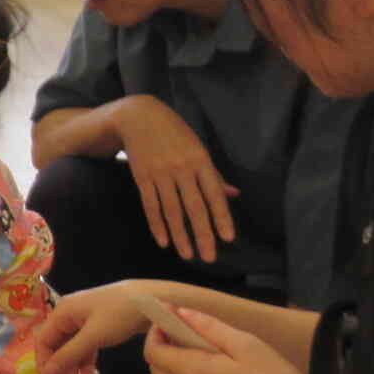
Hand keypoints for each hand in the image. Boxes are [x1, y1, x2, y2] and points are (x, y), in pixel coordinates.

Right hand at [33, 283, 148, 373]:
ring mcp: (84, 321)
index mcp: (62, 312)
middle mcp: (69, 315)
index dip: (45, 366)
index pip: (44, 342)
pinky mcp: (98, 326)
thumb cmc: (120, 313)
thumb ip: (69, 355)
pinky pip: (85, 348)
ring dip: (71, 371)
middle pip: (56, 347)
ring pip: (71, 350)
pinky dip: (85, 364)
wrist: (153, 298)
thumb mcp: (93, 336)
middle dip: (59, 372)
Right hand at [112, 96, 239, 262]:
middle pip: (194, 206)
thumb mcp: (198, 148)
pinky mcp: (142, 177)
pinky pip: (150, 205)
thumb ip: (214, 175)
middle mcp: (181, 168)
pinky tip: (164, 241)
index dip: (222, 217)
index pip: (214, 194)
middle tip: (209, 257)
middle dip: (203, 234)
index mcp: (200, 160)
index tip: (228, 238)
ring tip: (187, 255)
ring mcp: (160, 173)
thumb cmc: (175, 134)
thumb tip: (234, 195)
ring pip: (171, 210)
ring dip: (180, 235)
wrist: (138, 116)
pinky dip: (157, 225)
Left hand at [141, 307, 320, 373]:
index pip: (153, 353)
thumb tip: (182, 313)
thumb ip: (210, 327)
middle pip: (157, 369)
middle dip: (162, 347)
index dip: (154, 333)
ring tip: (201, 350)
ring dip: (175, 365)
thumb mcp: (246, 345)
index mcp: (194, 373)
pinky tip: (214, 373)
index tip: (167, 319)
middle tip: (184, 331)